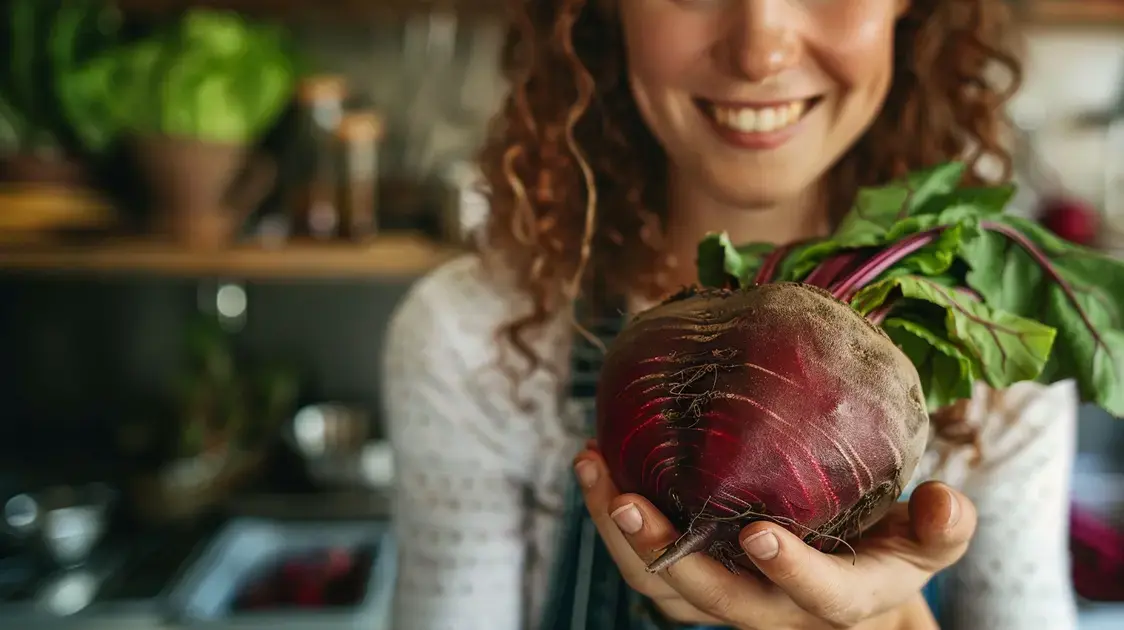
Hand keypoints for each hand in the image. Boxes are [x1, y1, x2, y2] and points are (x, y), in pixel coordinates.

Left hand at [573, 447, 975, 629]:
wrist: (850, 574)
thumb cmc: (890, 546)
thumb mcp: (927, 540)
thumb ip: (942, 526)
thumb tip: (945, 499)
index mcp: (843, 599)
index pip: (822, 599)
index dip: (793, 572)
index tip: (761, 534)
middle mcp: (775, 608)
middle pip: (714, 599)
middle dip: (667, 553)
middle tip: (627, 498)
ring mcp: (726, 595)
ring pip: (662, 587)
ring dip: (619, 533)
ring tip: (592, 467)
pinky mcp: (693, 577)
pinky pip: (644, 562)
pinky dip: (613, 519)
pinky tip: (597, 463)